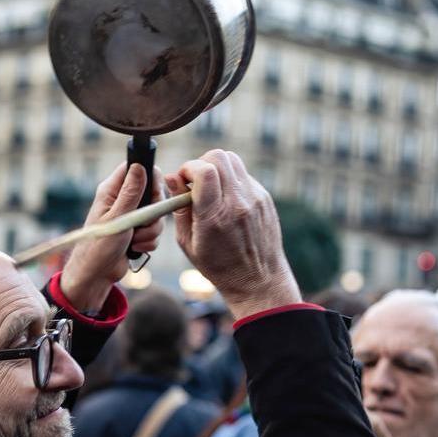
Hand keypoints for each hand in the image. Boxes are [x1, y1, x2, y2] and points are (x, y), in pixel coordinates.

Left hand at [60, 163, 163, 311]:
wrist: (96, 275)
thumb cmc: (98, 246)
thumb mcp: (117, 217)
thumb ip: (131, 192)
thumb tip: (139, 166)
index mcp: (112, 190)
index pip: (136, 168)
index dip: (150, 178)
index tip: (154, 195)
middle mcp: (121, 200)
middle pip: (153, 193)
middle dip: (154, 212)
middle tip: (144, 223)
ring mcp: (130, 215)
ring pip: (156, 215)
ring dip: (151, 231)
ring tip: (135, 240)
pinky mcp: (136, 231)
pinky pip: (154, 231)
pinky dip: (149, 241)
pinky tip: (135, 248)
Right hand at [164, 149, 299, 319]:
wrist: (258, 279)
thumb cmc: (218, 266)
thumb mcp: (188, 243)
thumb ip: (179, 208)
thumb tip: (172, 178)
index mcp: (215, 217)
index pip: (204, 171)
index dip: (188, 168)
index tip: (182, 179)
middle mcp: (238, 203)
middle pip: (219, 157)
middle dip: (201, 163)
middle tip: (195, 181)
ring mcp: (255, 198)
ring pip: (233, 161)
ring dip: (216, 168)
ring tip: (210, 188)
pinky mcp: (265, 198)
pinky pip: (243, 175)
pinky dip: (230, 180)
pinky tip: (226, 199)